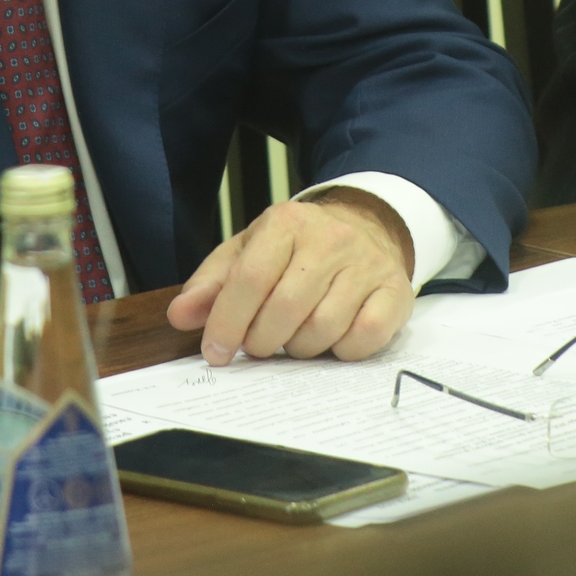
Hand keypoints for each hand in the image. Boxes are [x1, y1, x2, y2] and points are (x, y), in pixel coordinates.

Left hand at [164, 188, 416, 365]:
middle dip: (262, 341)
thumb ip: (212, 284)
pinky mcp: (395, 292)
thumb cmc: (296, 249)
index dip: (227, 323)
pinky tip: (332, 340)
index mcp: (287, 223)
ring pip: (323, 329)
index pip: (249, 280)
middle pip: (285, 309)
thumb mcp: (248, 252)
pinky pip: (363, 339)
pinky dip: (342, 351)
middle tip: (259, 345)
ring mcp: (367, 265)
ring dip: (300, 348)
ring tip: (295, 337)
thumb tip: (180, 316)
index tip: (216, 352)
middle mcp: (331, 239)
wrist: (365, 228)